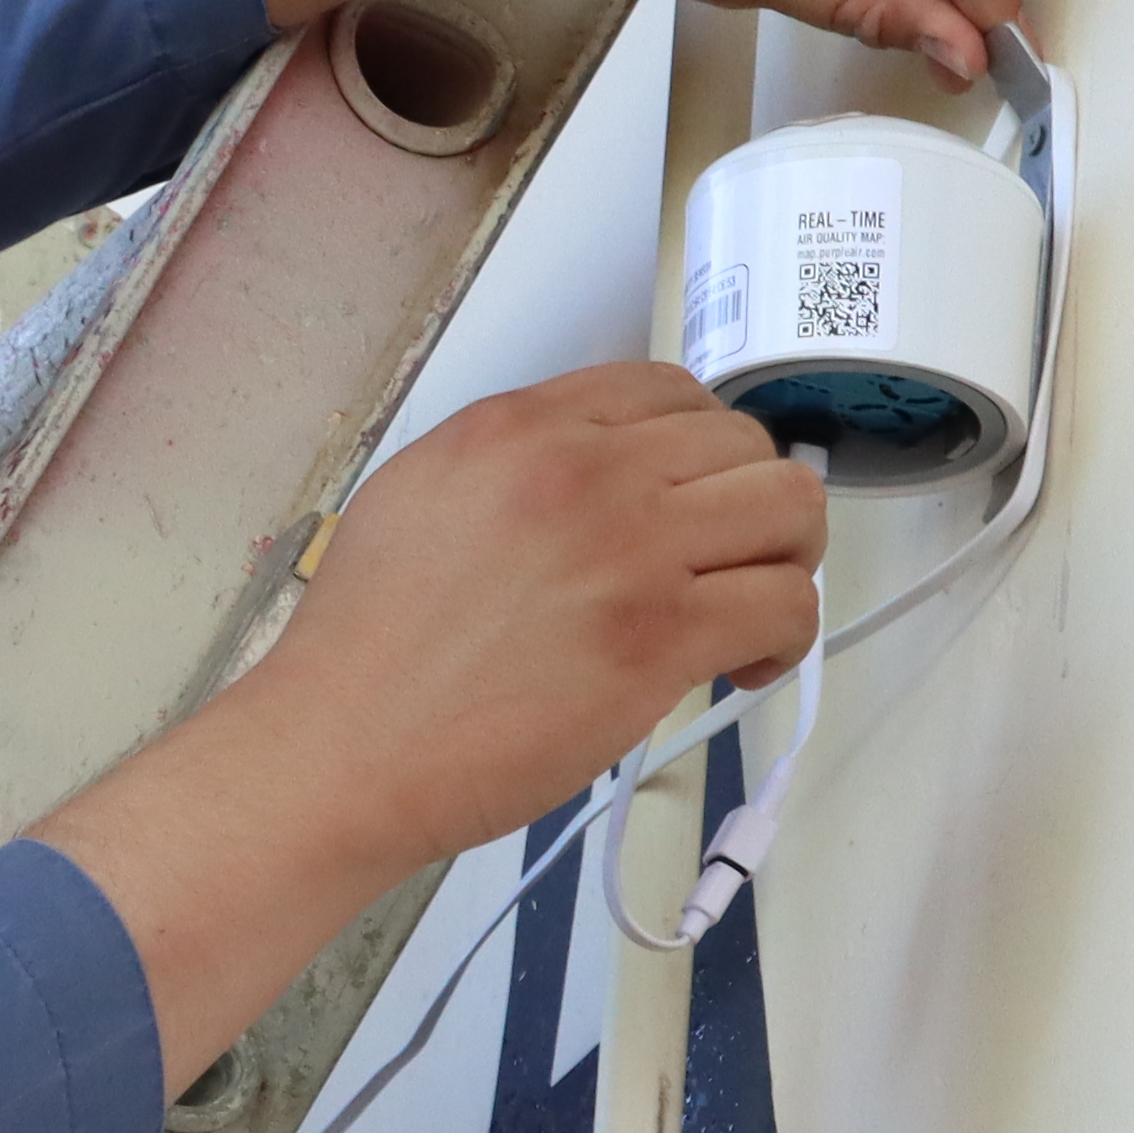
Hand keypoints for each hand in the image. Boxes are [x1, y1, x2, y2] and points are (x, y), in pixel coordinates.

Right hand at [264, 362, 823, 849]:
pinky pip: (784, 605)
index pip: (669, 389)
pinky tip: (741, 664)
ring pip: (789, 509)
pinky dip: (785, 636)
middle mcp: (585, 468)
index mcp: (521, 426)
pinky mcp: (660, 636)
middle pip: (743, 443)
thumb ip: (514, 462)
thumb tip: (599, 471)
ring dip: (788, 558)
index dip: (704, 443)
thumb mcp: (421, 494)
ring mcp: (630, 549)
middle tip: (730, 560)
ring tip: (748, 606)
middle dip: (754, 502)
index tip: (696, 494)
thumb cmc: (368, 646)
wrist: (344, 743)